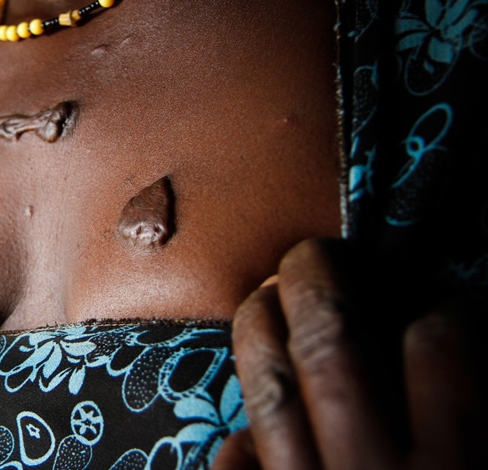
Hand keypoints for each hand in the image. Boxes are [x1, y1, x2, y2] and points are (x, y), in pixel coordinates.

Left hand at [213, 239, 485, 469]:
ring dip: (261, 332)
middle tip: (314, 254)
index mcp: (455, 468)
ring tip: (265, 298)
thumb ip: (471, 419)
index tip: (446, 302)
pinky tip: (253, 421)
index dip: (446, 312)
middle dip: (316, 283)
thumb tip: (447, 347)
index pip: (439, 350)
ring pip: (270, 393)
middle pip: (328, 347)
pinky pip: (237, 466)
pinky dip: (243, 438)